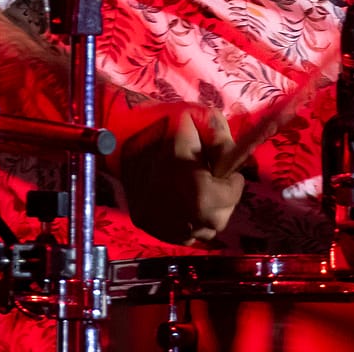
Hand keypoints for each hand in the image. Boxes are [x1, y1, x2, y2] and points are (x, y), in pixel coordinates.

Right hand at [107, 102, 245, 246]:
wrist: (118, 134)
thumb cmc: (162, 125)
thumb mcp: (200, 119)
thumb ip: (224, 143)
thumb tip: (235, 164)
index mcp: (197, 191)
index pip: (230, 199)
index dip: (233, 183)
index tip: (227, 172)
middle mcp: (180, 217)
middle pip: (217, 221)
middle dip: (222, 202)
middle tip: (214, 182)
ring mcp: (161, 225)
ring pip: (199, 232)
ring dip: (205, 215)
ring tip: (197, 191)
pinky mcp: (147, 225)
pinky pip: (178, 233)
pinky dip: (186, 220)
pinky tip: (180, 201)